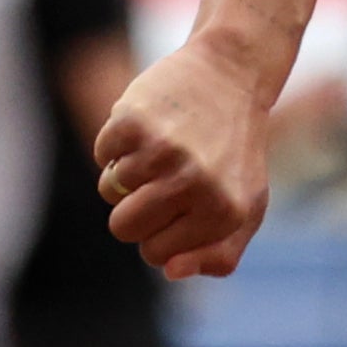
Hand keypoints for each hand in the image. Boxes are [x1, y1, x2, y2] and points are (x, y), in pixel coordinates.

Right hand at [97, 38, 276, 279]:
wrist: (231, 74)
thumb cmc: (234, 150)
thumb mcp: (245, 207)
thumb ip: (219, 254)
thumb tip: (172, 272)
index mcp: (225, 213)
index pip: (156, 254)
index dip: (160, 230)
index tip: (182, 201)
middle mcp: (196, 184)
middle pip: (123, 227)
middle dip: (135, 206)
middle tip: (166, 174)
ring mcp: (163, 151)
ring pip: (109, 190)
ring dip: (127, 170)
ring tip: (162, 144)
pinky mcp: (134, 121)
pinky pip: (101, 154)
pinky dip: (117, 141)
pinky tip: (150, 124)